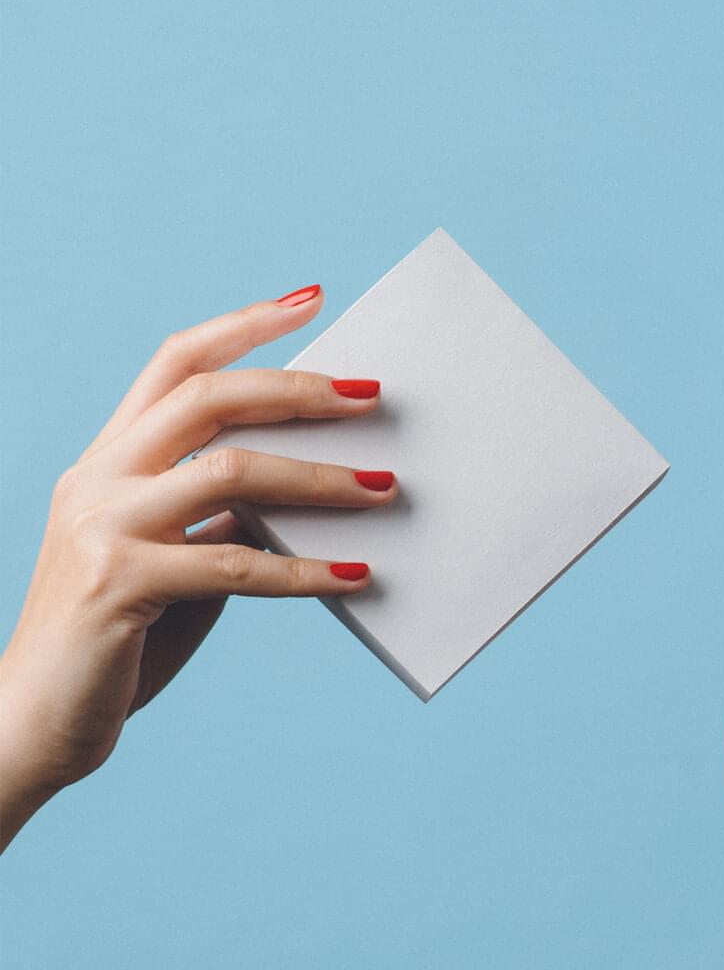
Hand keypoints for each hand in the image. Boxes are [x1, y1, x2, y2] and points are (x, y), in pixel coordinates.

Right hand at [0, 286, 394, 850]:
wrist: (30, 726)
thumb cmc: (117, 640)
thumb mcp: (172, 558)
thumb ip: (221, 514)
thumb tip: (314, 482)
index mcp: (107, 461)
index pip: (175, 364)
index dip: (244, 326)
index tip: (312, 298)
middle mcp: (97, 479)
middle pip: (207, 399)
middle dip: (298, 390)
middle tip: (374, 395)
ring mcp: (101, 529)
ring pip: (229, 472)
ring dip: (320, 479)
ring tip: (387, 489)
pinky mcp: (118, 587)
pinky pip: (233, 564)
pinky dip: (303, 570)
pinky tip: (354, 576)